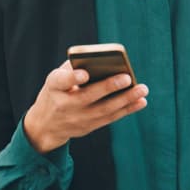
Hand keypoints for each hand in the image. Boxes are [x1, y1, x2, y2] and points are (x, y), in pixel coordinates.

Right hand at [22, 61, 147, 153]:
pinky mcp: (89, 127)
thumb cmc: (57, 92)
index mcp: (54, 87)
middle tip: (127, 77)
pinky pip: (110, 118)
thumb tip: (104, 62)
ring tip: (142, 89)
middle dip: (109, 87)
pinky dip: (127, 110)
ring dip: (125, 100)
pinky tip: (141, 101)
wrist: (46, 124)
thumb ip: (75, 68)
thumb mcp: (56, 79)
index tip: (85, 74)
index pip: (61, 81)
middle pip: (87, 96)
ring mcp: (77, 118)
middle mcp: (64, 104)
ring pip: (104, 109)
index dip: (73, 78)